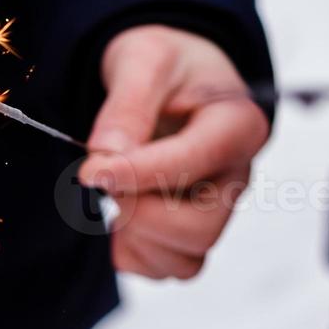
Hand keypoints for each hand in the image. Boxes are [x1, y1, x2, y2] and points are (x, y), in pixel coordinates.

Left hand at [78, 25, 268, 278]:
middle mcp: (235, 175)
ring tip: (115, 197)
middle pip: (200, 228)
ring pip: (187, 259)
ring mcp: (218, 209)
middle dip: (141, 212)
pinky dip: (136, 254)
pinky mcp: (194, 231)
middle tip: (105, 180)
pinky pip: (169, 268)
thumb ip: (128, 104)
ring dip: (137, 237)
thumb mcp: (144, 60)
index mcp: (237, 124)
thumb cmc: (165, 64)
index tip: (91, 172)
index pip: (194, 162)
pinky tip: (121, 219)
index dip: (138, 173)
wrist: (173, 79)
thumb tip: (107, 154)